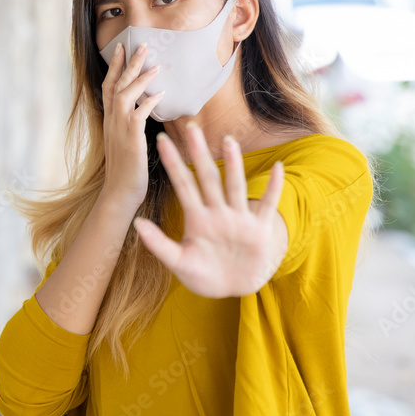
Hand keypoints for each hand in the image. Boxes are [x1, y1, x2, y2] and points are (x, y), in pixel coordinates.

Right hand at [100, 41, 164, 212]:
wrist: (119, 194)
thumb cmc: (126, 171)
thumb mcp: (125, 142)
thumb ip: (130, 124)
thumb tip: (143, 109)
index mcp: (109, 121)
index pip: (108, 87)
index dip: (114, 66)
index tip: (121, 48)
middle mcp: (111, 122)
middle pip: (116, 85)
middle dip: (128, 64)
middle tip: (140, 45)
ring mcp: (118, 130)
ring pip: (125, 96)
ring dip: (139, 78)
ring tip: (153, 65)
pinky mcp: (130, 141)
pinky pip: (138, 116)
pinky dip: (148, 103)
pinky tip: (159, 94)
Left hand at [133, 121, 286, 297]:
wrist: (233, 289)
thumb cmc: (204, 275)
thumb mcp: (178, 262)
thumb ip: (159, 244)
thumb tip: (136, 223)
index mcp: (197, 218)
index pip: (183, 184)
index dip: (173, 163)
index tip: (161, 141)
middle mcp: (217, 212)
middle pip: (207, 177)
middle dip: (199, 153)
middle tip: (190, 126)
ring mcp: (239, 219)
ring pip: (235, 185)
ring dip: (233, 164)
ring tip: (228, 140)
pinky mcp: (259, 229)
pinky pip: (268, 205)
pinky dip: (274, 188)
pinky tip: (278, 168)